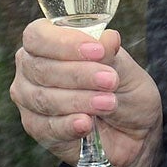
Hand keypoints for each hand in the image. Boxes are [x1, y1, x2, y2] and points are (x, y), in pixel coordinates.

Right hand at [9, 19, 162, 166]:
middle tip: (111, 80)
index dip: (65, 43)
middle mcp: (31, 70)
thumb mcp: (123, 66)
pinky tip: (86, 123)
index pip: (38, 36)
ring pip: (44, 99)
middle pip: (41, 69)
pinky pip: (47, 127)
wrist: (135, 127)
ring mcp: (30, 101)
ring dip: (80, 100)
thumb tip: (108, 38)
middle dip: (79, 74)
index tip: (98, 51)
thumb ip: (110, 52)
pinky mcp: (38, 130)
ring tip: (109, 103)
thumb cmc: (123, 88)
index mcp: (46, 44)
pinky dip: (69, 125)